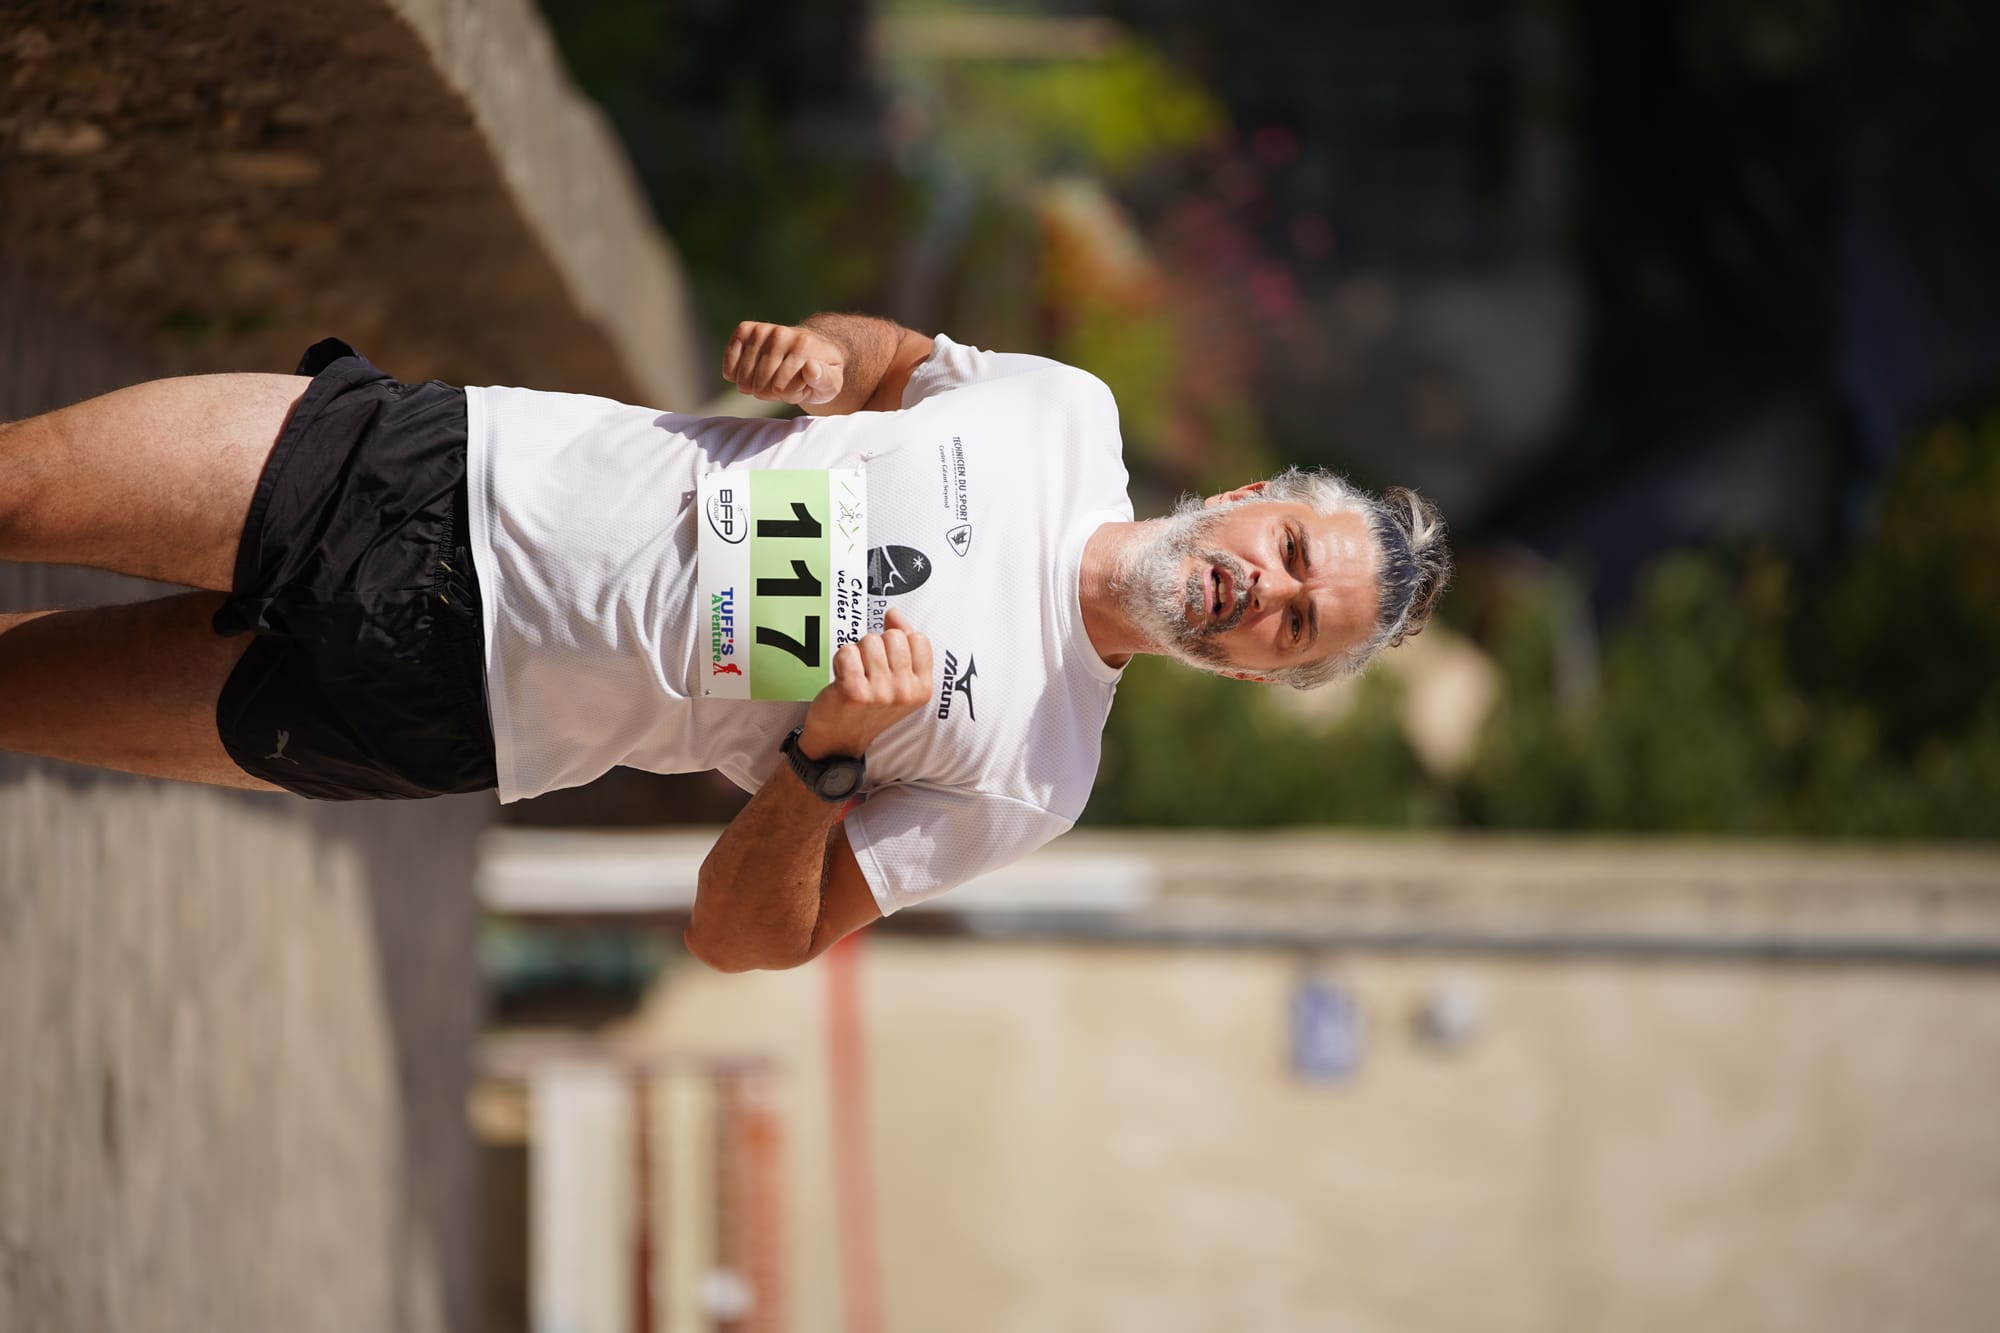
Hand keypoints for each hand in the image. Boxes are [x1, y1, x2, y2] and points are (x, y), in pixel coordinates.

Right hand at [723, 321, 845, 406]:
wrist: (811, 349)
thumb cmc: (821, 372)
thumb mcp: (831, 384)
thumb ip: (825, 380)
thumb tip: (811, 368)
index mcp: (804, 345)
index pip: (781, 389)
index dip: (790, 395)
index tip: (802, 386)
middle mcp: (781, 333)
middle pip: (761, 387)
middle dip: (774, 393)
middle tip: (787, 382)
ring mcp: (761, 330)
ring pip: (744, 380)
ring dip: (757, 386)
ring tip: (774, 377)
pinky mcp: (744, 330)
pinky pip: (729, 364)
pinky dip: (735, 375)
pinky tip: (751, 372)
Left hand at [798, 608, 932, 758]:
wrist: (839, 741)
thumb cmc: (868, 708)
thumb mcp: (898, 682)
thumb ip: (903, 645)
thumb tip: (894, 614)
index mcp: (922, 689)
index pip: (918, 638)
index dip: (898, 642)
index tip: (887, 661)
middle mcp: (905, 692)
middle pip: (892, 636)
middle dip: (876, 647)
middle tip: (867, 671)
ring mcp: (880, 692)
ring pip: (869, 641)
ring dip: (857, 653)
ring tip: (855, 674)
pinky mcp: (854, 691)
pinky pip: (847, 651)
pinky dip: (840, 660)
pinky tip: (841, 678)